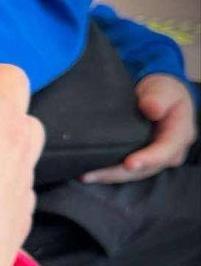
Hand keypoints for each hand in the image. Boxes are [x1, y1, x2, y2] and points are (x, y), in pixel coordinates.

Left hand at [82, 73, 196, 182]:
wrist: (160, 97)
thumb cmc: (163, 92)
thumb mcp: (164, 89)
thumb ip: (158, 98)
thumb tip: (151, 109)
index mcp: (180, 134)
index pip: (166, 150)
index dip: (149, 159)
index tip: (129, 163)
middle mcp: (170, 151)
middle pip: (146, 168)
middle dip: (119, 173)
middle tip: (92, 174)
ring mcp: (156, 158)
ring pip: (134, 173)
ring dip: (109, 176)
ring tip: (86, 175)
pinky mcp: (142, 159)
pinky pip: (126, 170)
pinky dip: (108, 172)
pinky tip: (89, 173)